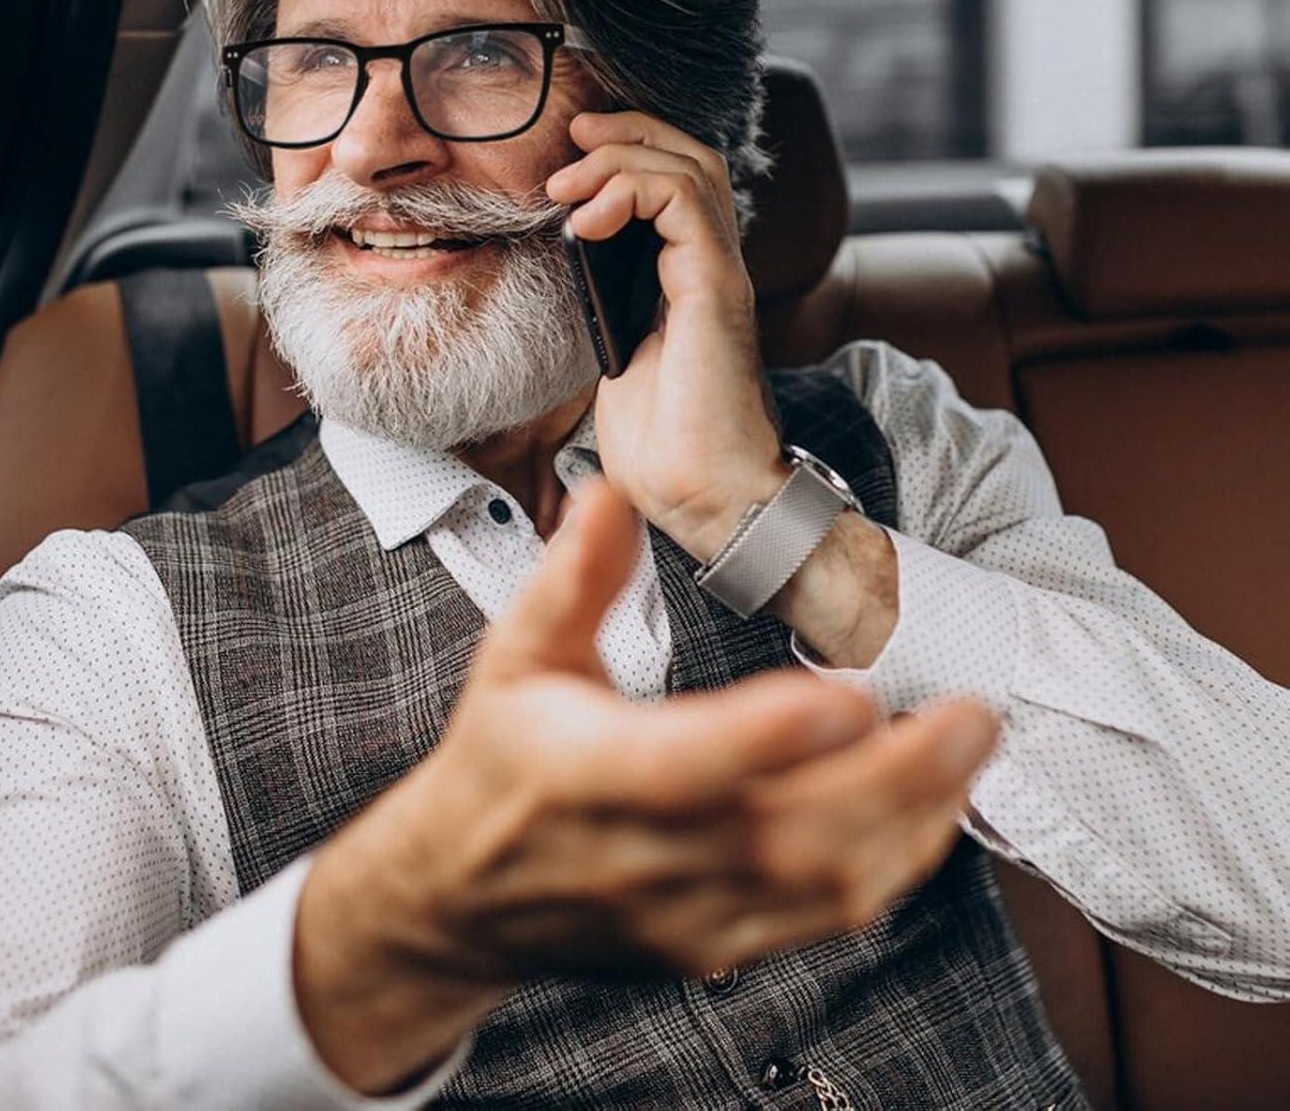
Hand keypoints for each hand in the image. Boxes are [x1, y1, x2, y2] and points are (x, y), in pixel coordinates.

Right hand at [295, 481, 999, 1093]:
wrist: (468, 897)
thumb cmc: (503, 760)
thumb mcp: (516, 655)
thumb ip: (571, 577)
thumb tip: (612, 491)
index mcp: (585, 773)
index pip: (684, 766)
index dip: (769, 737)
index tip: (850, 694)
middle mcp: (643, 856)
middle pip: (786, 837)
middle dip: (894, 779)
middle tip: (971, 713)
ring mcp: (686, 915)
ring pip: (820, 888)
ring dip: (911, 820)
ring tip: (965, 746)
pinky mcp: (717, 947)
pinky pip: (821, 921)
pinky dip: (892, 866)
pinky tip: (930, 808)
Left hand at [545, 111, 786, 561]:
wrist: (704, 499)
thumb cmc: (665, 449)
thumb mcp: (617, 363)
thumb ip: (608, 313)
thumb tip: (573, 275)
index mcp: (687, 281)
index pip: (675, 183)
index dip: (626, 152)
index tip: (567, 162)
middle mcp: (710, 268)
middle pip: (690, 156)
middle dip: (625, 133)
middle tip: (569, 145)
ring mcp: (717, 276)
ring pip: (691, 166)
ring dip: (621, 156)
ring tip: (569, 182)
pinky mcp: (714, 289)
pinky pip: (684, 202)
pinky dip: (632, 189)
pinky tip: (589, 219)